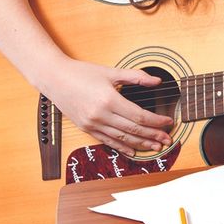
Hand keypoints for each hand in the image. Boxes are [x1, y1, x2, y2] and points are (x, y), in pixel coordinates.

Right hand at [40, 58, 174, 157]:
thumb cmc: (82, 73)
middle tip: (167, 139)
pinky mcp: (87, 129)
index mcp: (109, 99)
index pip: (139, 115)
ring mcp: (93, 124)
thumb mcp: (111, 71)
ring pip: (122, 139)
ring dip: (141, 144)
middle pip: (133, 130)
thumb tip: (157, 81)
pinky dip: (122, 148)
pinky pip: (108, 141)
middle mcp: (101, 115)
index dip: (156, 121)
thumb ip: (135, 76)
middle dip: (153, 135)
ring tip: (156, 147)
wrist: (55, 79)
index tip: (168, 122)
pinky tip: (134, 151)